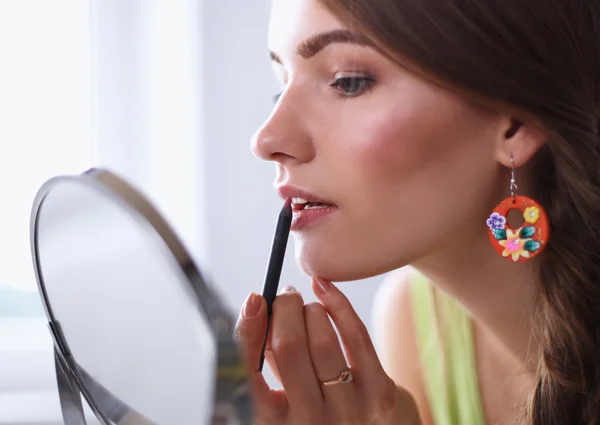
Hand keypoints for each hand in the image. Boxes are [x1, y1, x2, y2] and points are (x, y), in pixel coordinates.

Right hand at [234, 277, 420, 424]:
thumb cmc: (321, 405)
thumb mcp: (288, 391)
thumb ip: (272, 358)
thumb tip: (259, 306)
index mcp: (275, 422)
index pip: (250, 372)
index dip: (249, 329)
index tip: (255, 300)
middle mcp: (308, 421)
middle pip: (290, 347)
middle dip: (285, 308)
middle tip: (286, 297)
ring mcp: (346, 411)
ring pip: (323, 341)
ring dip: (312, 309)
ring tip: (308, 306)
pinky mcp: (378, 395)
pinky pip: (356, 338)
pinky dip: (339, 306)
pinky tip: (327, 291)